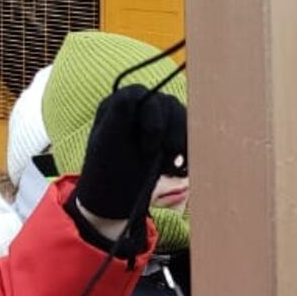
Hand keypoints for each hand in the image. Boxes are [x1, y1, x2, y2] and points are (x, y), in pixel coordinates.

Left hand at [73, 86, 189, 223]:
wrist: (116, 201)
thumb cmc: (106, 173)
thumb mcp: (108, 145)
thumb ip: (118, 117)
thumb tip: (131, 94)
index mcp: (120, 103)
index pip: (145, 95)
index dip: (153, 119)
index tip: (148, 148)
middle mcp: (140, 106)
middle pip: (168, 104)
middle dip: (170, 133)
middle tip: (165, 160)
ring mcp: (158, 118)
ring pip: (182, 117)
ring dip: (181, 142)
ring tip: (172, 167)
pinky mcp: (171, 133)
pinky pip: (190, 132)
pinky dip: (188, 150)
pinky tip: (179, 168)